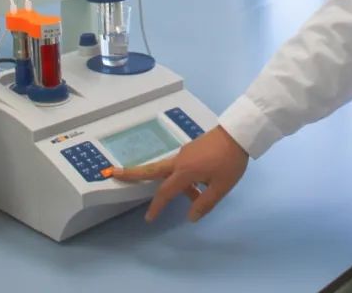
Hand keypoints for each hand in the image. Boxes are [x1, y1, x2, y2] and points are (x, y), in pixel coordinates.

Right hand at [111, 125, 248, 222]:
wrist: (238, 134)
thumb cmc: (230, 161)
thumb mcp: (221, 187)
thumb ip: (205, 203)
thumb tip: (190, 217)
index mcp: (184, 171)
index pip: (165, 192)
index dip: (156, 206)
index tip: (149, 218)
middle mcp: (179, 161)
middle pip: (152, 170)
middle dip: (132, 173)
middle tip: (113, 172)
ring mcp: (184, 153)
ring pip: (172, 171)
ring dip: (176, 185)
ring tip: (200, 195)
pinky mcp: (191, 149)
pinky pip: (182, 166)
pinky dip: (185, 178)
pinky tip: (204, 183)